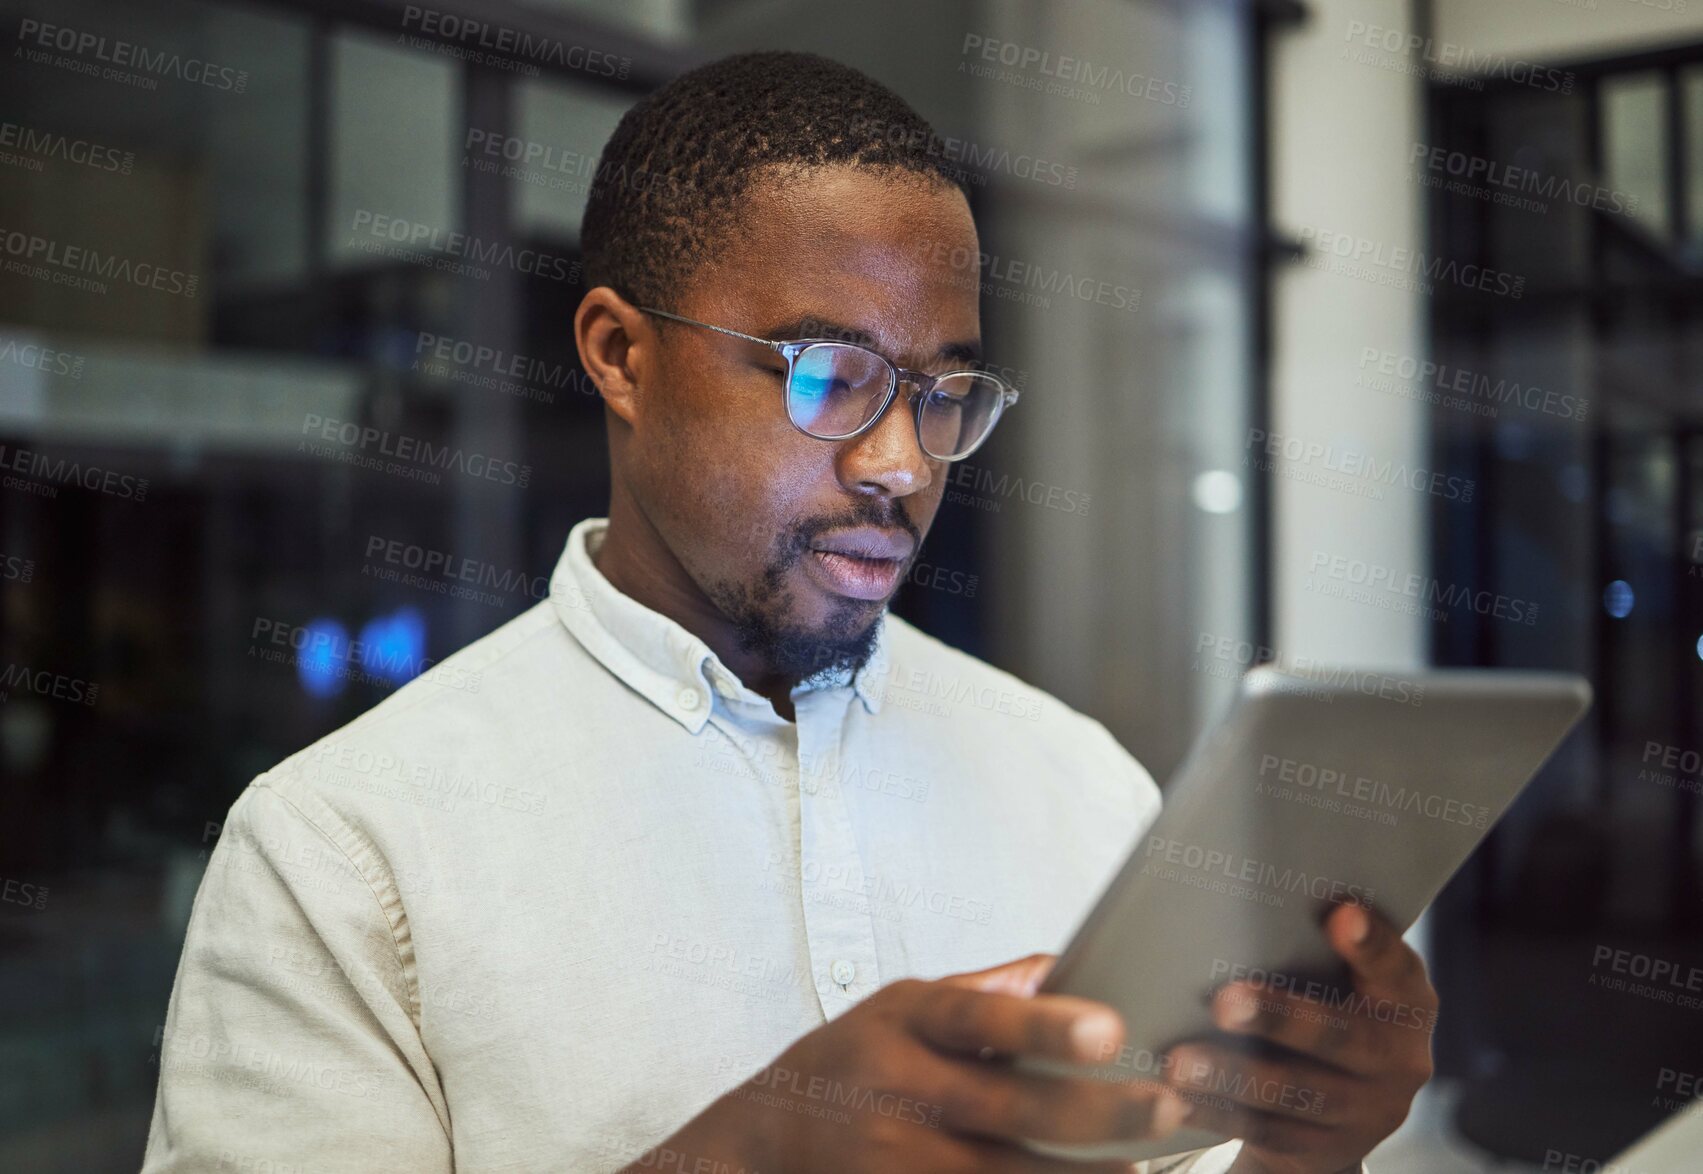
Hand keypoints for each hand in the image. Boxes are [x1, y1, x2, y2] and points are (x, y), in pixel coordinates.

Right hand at [634, 952, 1191, 1173]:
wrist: (759, 1144)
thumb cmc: (845, 1065)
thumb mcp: (896, 1007)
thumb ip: (979, 992)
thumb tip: (1062, 963)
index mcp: (904, 1024)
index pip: (977, 1018)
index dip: (1043, 1024)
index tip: (1110, 1026)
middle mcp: (900, 1092)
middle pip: (1011, 1109)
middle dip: (1096, 1112)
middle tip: (1165, 1104)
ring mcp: (897, 1161)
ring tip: (1143, 1166)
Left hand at [1163, 904, 1436, 1173]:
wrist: (1340, 1111)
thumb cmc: (1328, 1010)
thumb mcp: (1343, 982)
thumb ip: (1311, 948)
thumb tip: (1236, 900)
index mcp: (1405, 1003)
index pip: (1395, 968)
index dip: (1372, 944)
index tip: (1341, 915)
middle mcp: (1396, 1060)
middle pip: (1339, 1038)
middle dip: (1280, 1018)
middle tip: (1225, 1002)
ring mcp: (1362, 1112)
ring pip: (1293, 1093)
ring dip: (1232, 1077)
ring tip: (1180, 1062)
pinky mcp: (1320, 1149)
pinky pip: (1263, 1131)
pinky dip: (1213, 1113)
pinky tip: (1173, 1098)